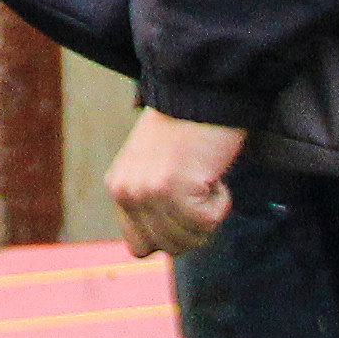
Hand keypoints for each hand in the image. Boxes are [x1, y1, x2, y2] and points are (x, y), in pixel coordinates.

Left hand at [109, 111, 244, 261]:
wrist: (198, 89)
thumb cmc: (182, 126)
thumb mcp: (148, 166)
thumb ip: (147, 202)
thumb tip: (164, 244)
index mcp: (117, 187)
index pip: (139, 246)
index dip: (170, 236)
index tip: (185, 211)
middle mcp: (128, 193)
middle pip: (168, 247)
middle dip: (193, 229)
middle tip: (199, 192)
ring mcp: (151, 192)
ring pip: (190, 239)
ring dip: (208, 215)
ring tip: (204, 178)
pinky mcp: (178, 189)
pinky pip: (209, 222)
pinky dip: (221, 203)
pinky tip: (212, 174)